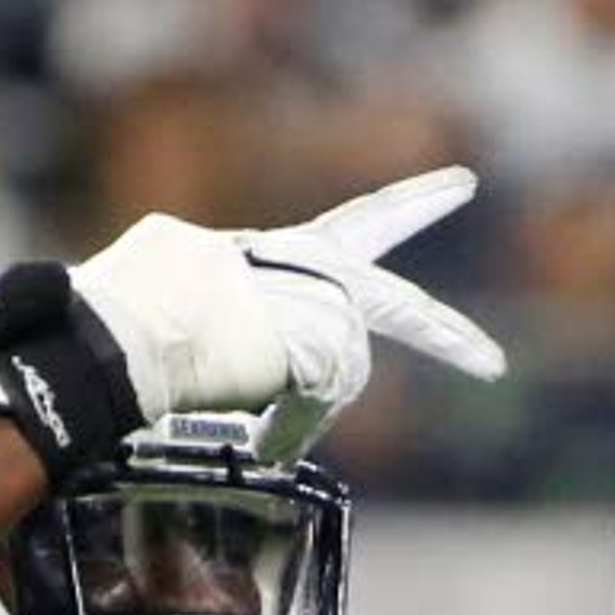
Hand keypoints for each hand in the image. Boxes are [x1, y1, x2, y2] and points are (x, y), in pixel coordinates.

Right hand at [75, 168, 506, 456]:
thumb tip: (235, 352)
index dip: (413, 206)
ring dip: (302, 411)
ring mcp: (317, 298)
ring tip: (247, 411)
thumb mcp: (188, 294)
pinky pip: (324, 401)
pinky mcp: (322, 337)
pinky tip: (260, 429)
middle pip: (396, 305)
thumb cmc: (132, 315)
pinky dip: (293, 425)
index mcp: (282, 250)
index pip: (360, 227)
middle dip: (448, 336)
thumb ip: (237, 314)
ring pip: (340, 375)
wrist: (122, 329)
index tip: (463, 186)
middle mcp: (309, 265)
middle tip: (492, 361)